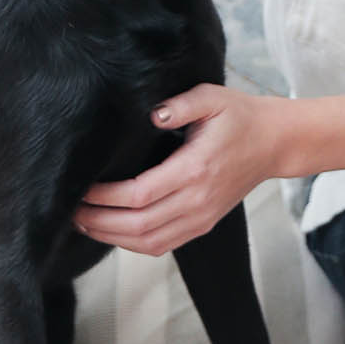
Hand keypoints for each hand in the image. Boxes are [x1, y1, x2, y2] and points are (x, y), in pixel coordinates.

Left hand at [75, 86, 288, 254]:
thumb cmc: (239, 117)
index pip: (140, 194)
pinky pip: (162, 245)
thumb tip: (152, 115)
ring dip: (111, 238)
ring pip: (148, 242)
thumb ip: (180, 104)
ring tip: (83, 223)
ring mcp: (201, 217)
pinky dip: (132, 244)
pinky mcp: (202, 224)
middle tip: (70, 210)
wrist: (273, 142)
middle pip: (138, 225)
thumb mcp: (212, 98)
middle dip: (99, 222)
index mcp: (195, 169)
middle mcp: (198, 201)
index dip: (105, 197)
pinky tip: (112, 232)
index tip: (82, 187)